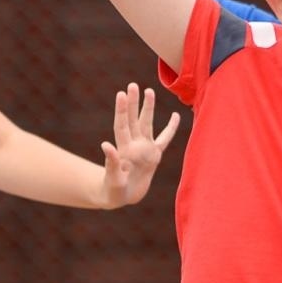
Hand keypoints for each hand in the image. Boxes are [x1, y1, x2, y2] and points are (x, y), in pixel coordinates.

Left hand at [99, 84, 180, 206]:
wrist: (123, 197)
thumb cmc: (113, 191)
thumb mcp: (112, 179)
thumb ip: (111, 162)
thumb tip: (105, 145)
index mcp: (123, 149)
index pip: (122, 125)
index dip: (122, 110)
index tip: (121, 94)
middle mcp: (133, 145)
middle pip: (133, 120)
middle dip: (134, 103)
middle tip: (133, 85)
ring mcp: (144, 149)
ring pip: (147, 124)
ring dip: (148, 109)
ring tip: (149, 91)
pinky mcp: (154, 156)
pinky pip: (165, 139)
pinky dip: (171, 128)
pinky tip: (175, 115)